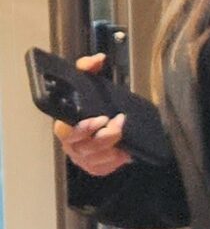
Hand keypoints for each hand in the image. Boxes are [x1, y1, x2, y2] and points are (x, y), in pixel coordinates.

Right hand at [52, 53, 131, 177]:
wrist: (103, 119)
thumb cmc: (91, 104)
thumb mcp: (89, 84)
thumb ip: (88, 68)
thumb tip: (98, 59)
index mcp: (65, 126)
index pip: (65, 131)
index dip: (83, 127)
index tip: (101, 118)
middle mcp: (71, 144)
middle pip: (85, 147)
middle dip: (105, 136)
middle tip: (119, 123)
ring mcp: (82, 158)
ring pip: (96, 159)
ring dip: (113, 147)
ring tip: (124, 134)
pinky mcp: (94, 167)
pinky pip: (104, 169)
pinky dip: (116, 161)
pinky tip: (126, 151)